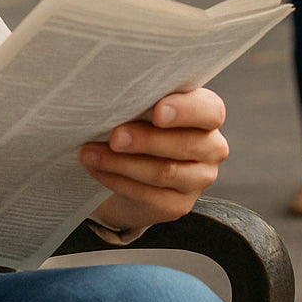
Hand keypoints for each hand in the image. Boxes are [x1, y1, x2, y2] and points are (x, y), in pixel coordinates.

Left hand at [80, 87, 229, 231]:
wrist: (126, 170)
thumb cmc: (136, 125)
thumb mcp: (140, 107)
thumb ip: (139, 100)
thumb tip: (113, 96)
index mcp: (206, 114)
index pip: (210, 110)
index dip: (186, 111)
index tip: (157, 112)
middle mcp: (210, 147)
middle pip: (185, 144)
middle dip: (145, 140)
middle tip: (114, 137)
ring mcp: (198, 179)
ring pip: (165, 171)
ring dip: (122, 162)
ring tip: (91, 153)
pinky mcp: (178, 204)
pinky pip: (149, 195)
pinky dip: (117, 180)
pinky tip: (96, 169)